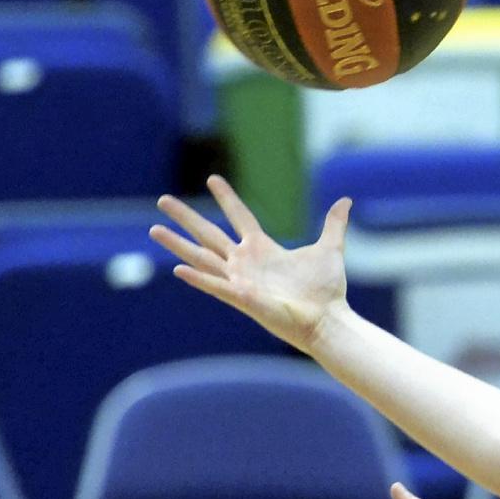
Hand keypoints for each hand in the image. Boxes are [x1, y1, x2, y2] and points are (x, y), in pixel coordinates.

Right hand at [152, 178, 354, 356]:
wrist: (328, 320)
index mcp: (262, 249)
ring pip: (202, 258)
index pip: (239, 216)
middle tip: (162, 200)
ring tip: (154, 230)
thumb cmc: (326, 291)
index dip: (226, 198)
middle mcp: (246, 263)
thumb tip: (345, 201)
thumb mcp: (329, 250)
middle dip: (186, 217)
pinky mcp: (243, 298)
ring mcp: (240, 280)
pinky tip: (177, 270)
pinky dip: (198, 279)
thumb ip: (333, 225)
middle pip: (209, 234)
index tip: (212, 178)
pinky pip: (216, 286)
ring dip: (178, 245)